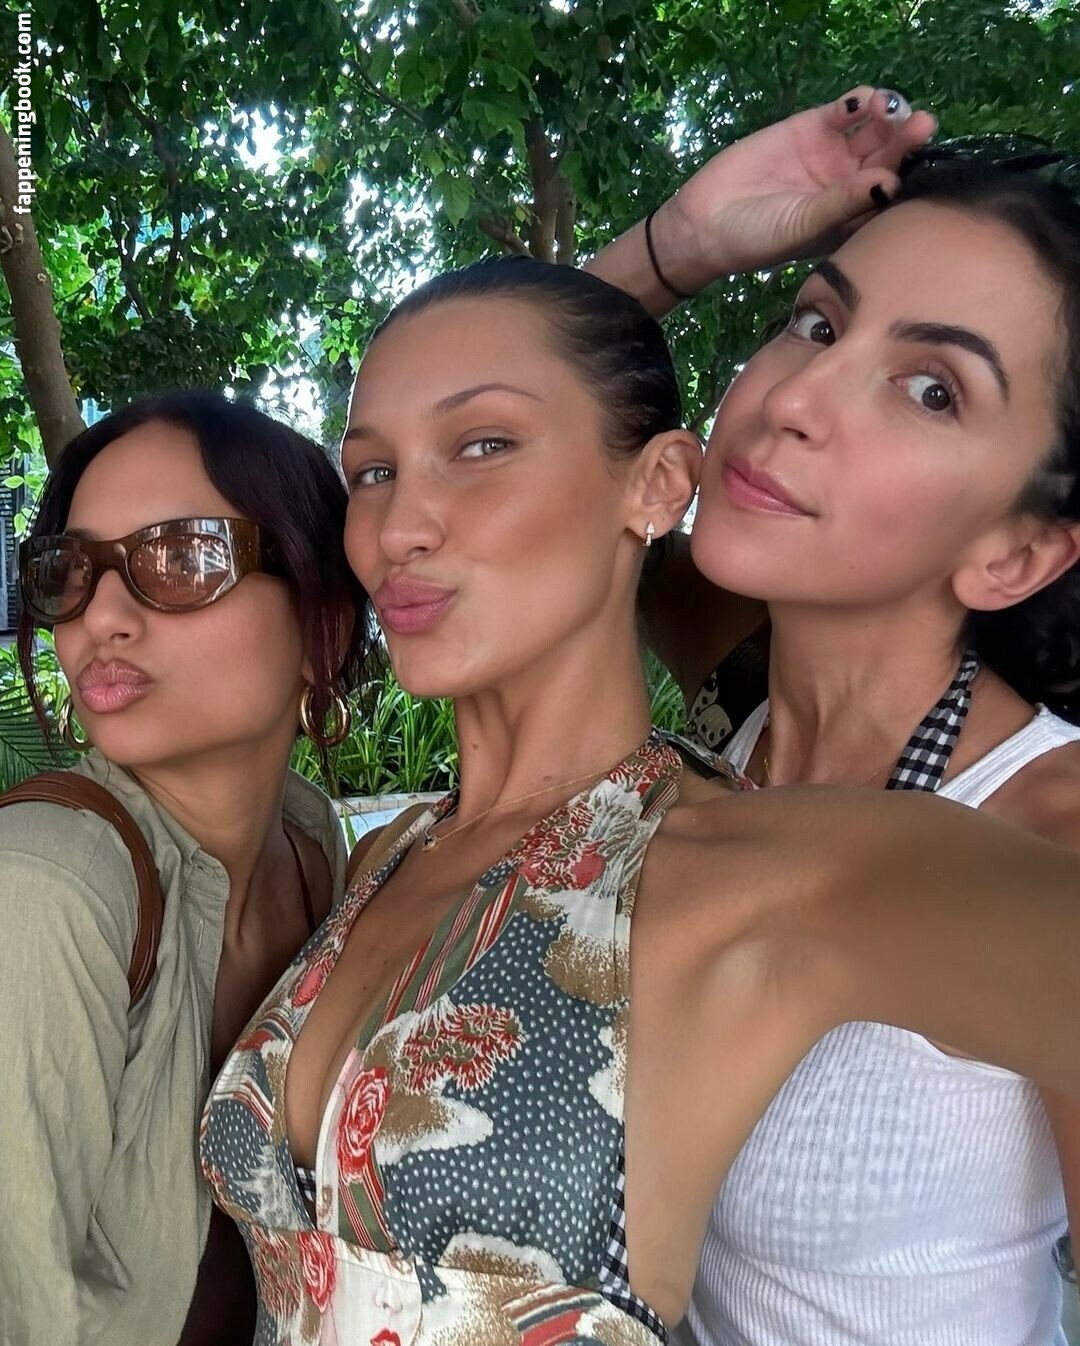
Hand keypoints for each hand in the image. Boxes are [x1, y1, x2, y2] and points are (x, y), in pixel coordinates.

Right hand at [656, 87, 935, 290]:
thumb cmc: (760, 238)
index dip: (910, 175)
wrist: (708, 222)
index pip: (896, 192)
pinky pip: (846, 111)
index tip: (919, 164)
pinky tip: (862, 102)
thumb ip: (845, 203)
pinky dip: (859, 102)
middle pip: (891, 156)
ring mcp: (834, 155)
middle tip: (919, 125)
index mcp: (857, 217)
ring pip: (874, 130)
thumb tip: (890, 182)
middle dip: (907, 140)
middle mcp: (852, 185)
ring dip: (888, 115)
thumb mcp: (804, 225)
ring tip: (888, 108)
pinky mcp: (812, 128)